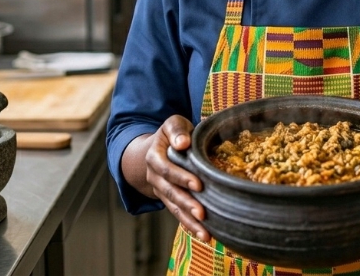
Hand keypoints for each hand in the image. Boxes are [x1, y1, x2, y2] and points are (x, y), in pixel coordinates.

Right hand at [143, 115, 209, 240]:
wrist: (158, 147)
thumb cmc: (172, 134)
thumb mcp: (173, 124)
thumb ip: (176, 130)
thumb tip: (182, 143)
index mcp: (154, 156)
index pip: (166, 169)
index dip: (181, 177)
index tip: (198, 185)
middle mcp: (154, 176)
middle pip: (170, 192)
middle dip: (186, 203)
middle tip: (202, 213)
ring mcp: (160, 190)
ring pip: (173, 207)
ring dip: (188, 221)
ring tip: (204, 233)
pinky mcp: (169, 200)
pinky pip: (178, 214)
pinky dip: (190, 225)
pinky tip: (205, 235)